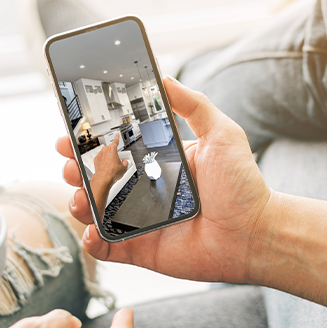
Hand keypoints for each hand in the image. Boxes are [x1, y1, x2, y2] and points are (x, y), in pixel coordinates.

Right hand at [57, 76, 272, 283]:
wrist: (256, 234)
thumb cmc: (243, 185)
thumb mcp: (221, 133)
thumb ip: (193, 104)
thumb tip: (164, 77)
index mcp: (157, 160)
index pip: (115, 146)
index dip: (89, 139)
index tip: (72, 131)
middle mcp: (144, 189)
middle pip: (96, 177)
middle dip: (74, 168)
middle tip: (70, 163)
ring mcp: (139, 221)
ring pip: (94, 211)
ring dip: (78, 202)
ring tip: (79, 195)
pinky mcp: (140, 249)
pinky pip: (106, 247)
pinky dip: (91, 241)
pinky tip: (91, 231)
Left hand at [92, 133, 129, 185]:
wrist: (104, 178)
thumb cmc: (113, 172)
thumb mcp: (124, 167)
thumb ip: (125, 162)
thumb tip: (124, 161)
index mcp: (112, 149)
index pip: (116, 141)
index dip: (117, 137)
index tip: (117, 135)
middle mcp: (105, 150)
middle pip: (110, 148)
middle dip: (113, 152)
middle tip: (116, 160)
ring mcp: (100, 155)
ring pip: (104, 153)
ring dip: (107, 157)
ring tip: (111, 165)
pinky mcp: (96, 160)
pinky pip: (100, 158)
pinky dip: (103, 161)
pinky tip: (106, 167)